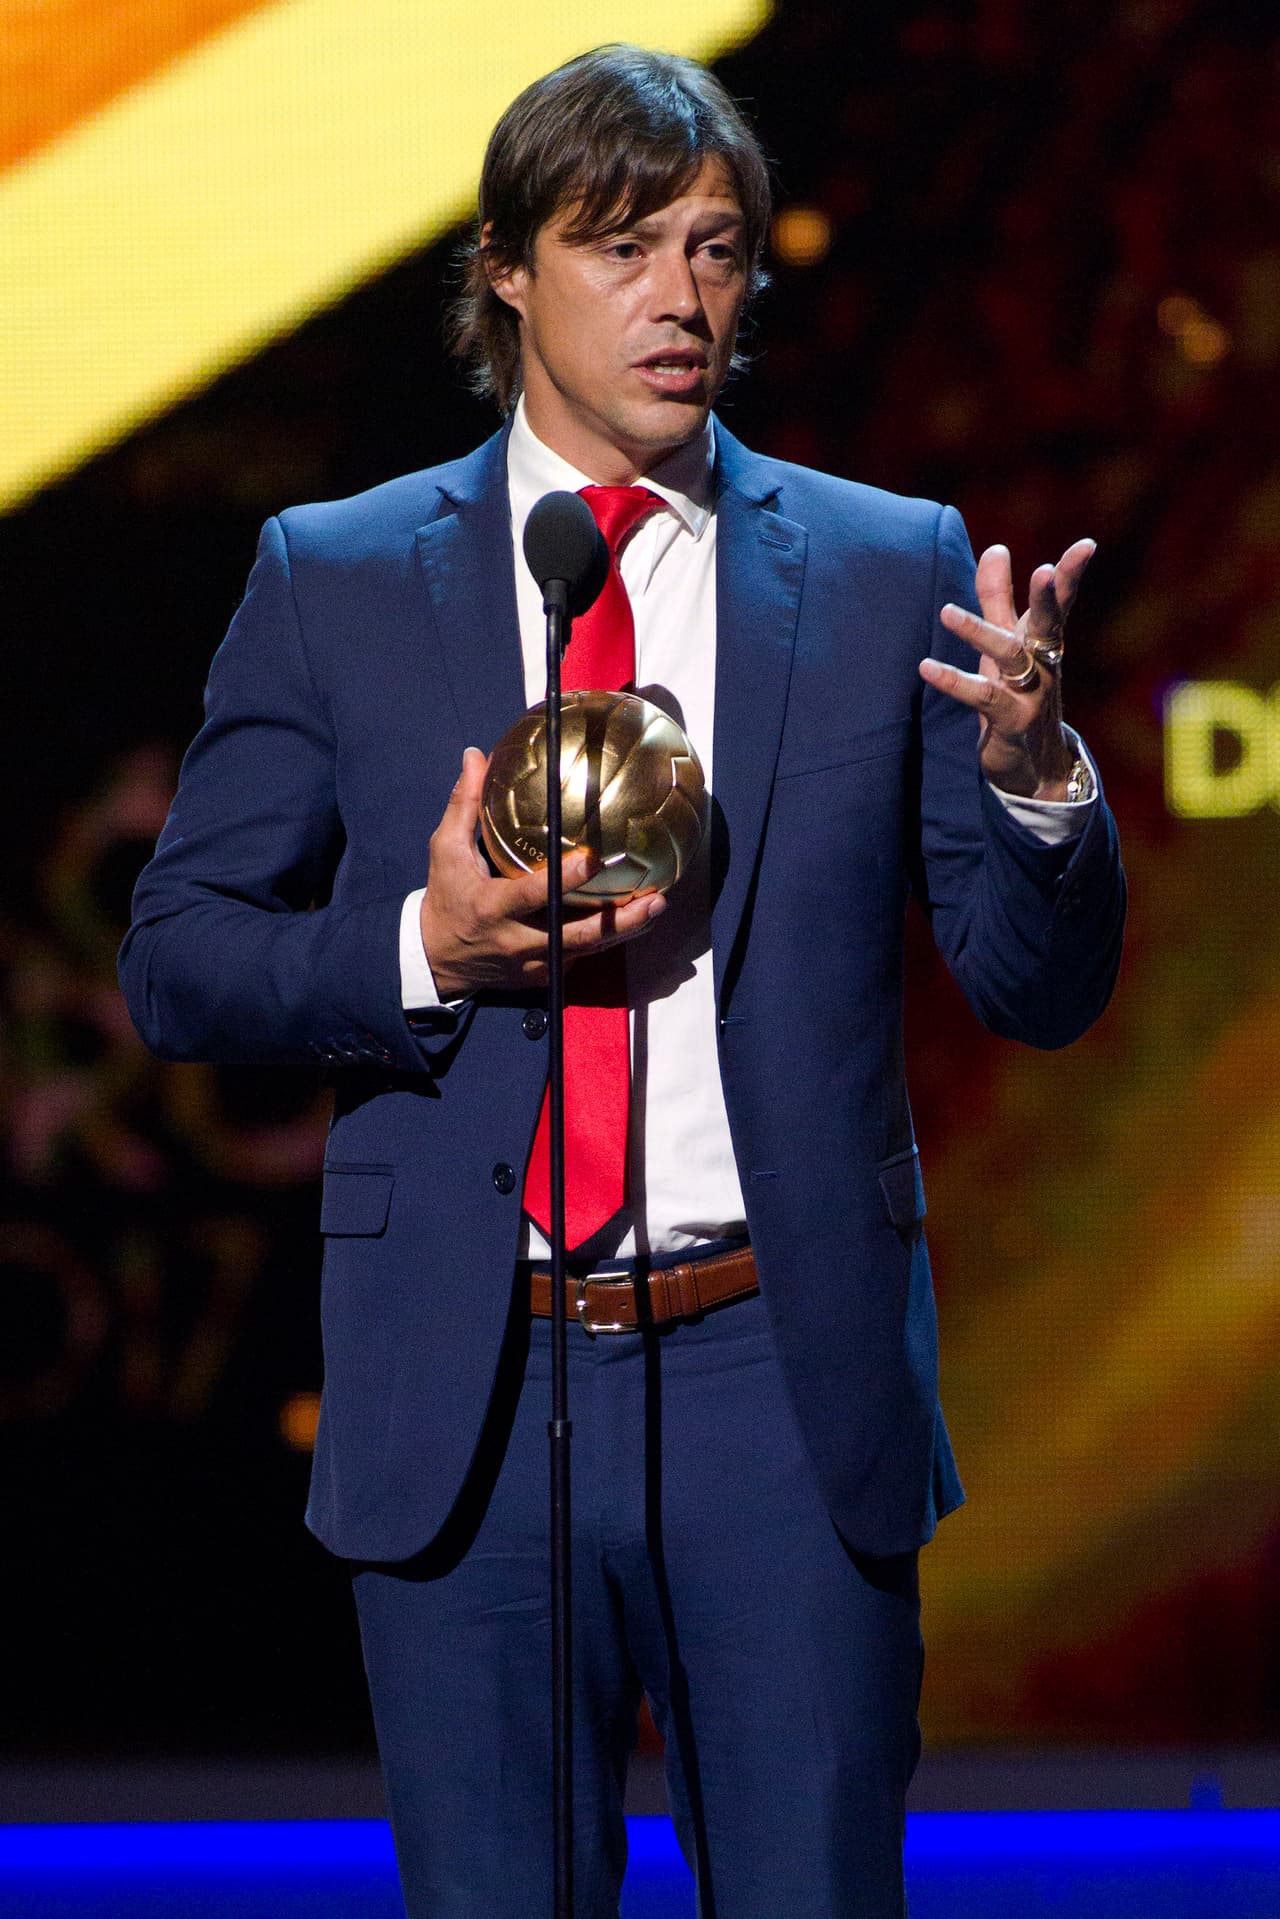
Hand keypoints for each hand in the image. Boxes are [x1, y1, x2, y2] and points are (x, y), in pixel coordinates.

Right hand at [418, 748, 665, 997]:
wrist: (438, 960)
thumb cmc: (446, 899)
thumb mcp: (446, 851)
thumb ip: (466, 805)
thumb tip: (476, 756)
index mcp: (494, 908)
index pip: (533, 894)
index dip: (565, 880)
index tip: (594, 859)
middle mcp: (517, 940)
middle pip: (577, 935)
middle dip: (618, 920)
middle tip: (654, 898)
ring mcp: (533, 963)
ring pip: (587, 950)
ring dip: (625, 930)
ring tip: (656, 906)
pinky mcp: (543, 975)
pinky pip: (580, 957)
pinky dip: (607, 940)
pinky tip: (635, 920)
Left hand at [918, 539, 1094, 799]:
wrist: (1033, 766)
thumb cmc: (1017, 693)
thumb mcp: (1006, 643)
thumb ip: (998, 597)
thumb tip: (996, 548)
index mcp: (1044, 642)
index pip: (1059, 604)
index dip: (1072, 575)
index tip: (1087, 544)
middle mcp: (1044, 664)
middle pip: (1047, 625)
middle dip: (1047, 598)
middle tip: (1044, 571)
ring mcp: (1031, 694)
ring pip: (1009, 657)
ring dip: (979, 633)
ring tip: (946, 612)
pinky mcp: (1010, 721)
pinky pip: (982, 697)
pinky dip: (953, 682)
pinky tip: (926, 667)